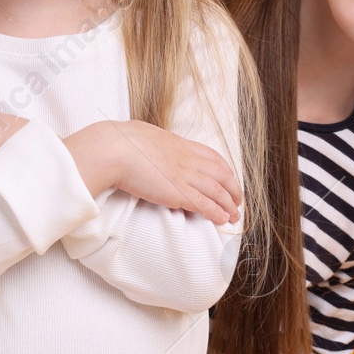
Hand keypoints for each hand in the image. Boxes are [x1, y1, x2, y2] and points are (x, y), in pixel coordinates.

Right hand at [76, 120, 242, 224]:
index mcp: (181, 144)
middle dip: (233, 190)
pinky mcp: (178, 193)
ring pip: (217, 192)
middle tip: (237, 201)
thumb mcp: (144, 133)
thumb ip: (153, 140)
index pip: (213, 157)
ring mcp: (185, 176)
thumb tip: (146, 139)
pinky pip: (205, 205)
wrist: (115, 149)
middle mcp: (188, 159)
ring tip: (234, 217)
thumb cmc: (122, 140)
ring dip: (229, 205)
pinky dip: (216, 213)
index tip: (229, 179)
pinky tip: (222, 220)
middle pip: (222, 175)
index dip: (225, 170)